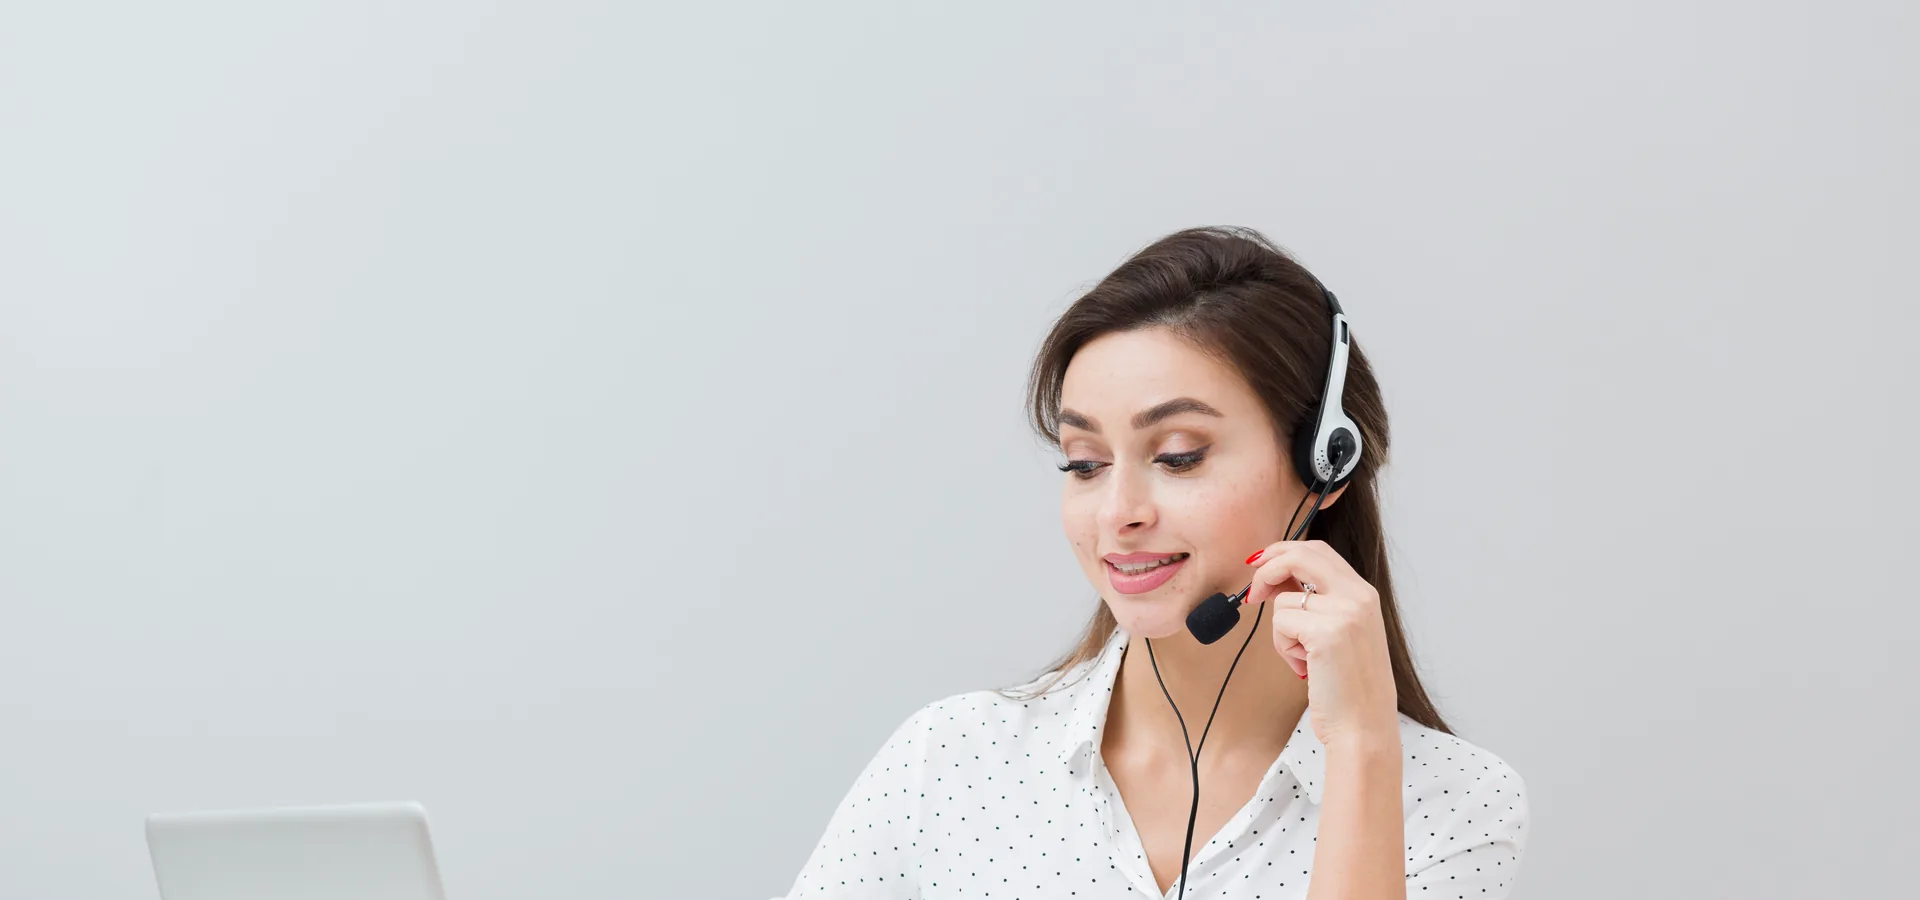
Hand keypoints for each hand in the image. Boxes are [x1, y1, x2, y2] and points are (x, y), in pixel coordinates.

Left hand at [1244, 540, 1400, 748]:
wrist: (1364, 727)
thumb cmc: (1348, 686)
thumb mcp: (1340, 632)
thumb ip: (1316, 601)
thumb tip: (1275, 576)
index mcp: (1364, 594)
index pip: (1318, 550)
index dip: (1283, 552)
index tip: (1261, 565)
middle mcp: (1359, 596)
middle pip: (1299, 554)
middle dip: (1267, 569)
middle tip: (1253, 594)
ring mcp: (1345, 612)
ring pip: (1283, 599)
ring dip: (1281, 631)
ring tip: (1304, 658)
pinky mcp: (1327, 631)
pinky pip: (1280, 621)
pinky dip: (1283, 646)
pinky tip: (1305, 666)